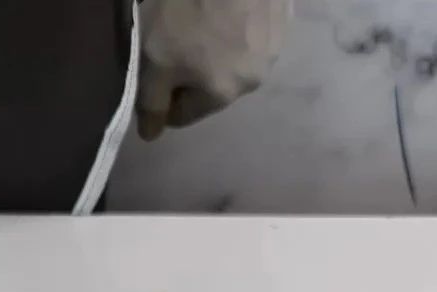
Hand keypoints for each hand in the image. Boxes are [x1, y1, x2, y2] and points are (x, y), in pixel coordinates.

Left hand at [136, 0, 292, 139]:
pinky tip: (229, 8)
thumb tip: (152, 135)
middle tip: (180, 39)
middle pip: (211, 90)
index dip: (163, 95)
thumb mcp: (154, 60)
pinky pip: (253, 36)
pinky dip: (239, 28)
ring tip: (206, 21)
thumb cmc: (187, 9)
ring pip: (234, 63)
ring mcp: (274, 49)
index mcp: (220, 96)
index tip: (155, 69)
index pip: (182, 115)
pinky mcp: (285, 19)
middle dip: (192, 72)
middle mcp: (253, 81)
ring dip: (218, 50)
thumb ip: (151, 102)